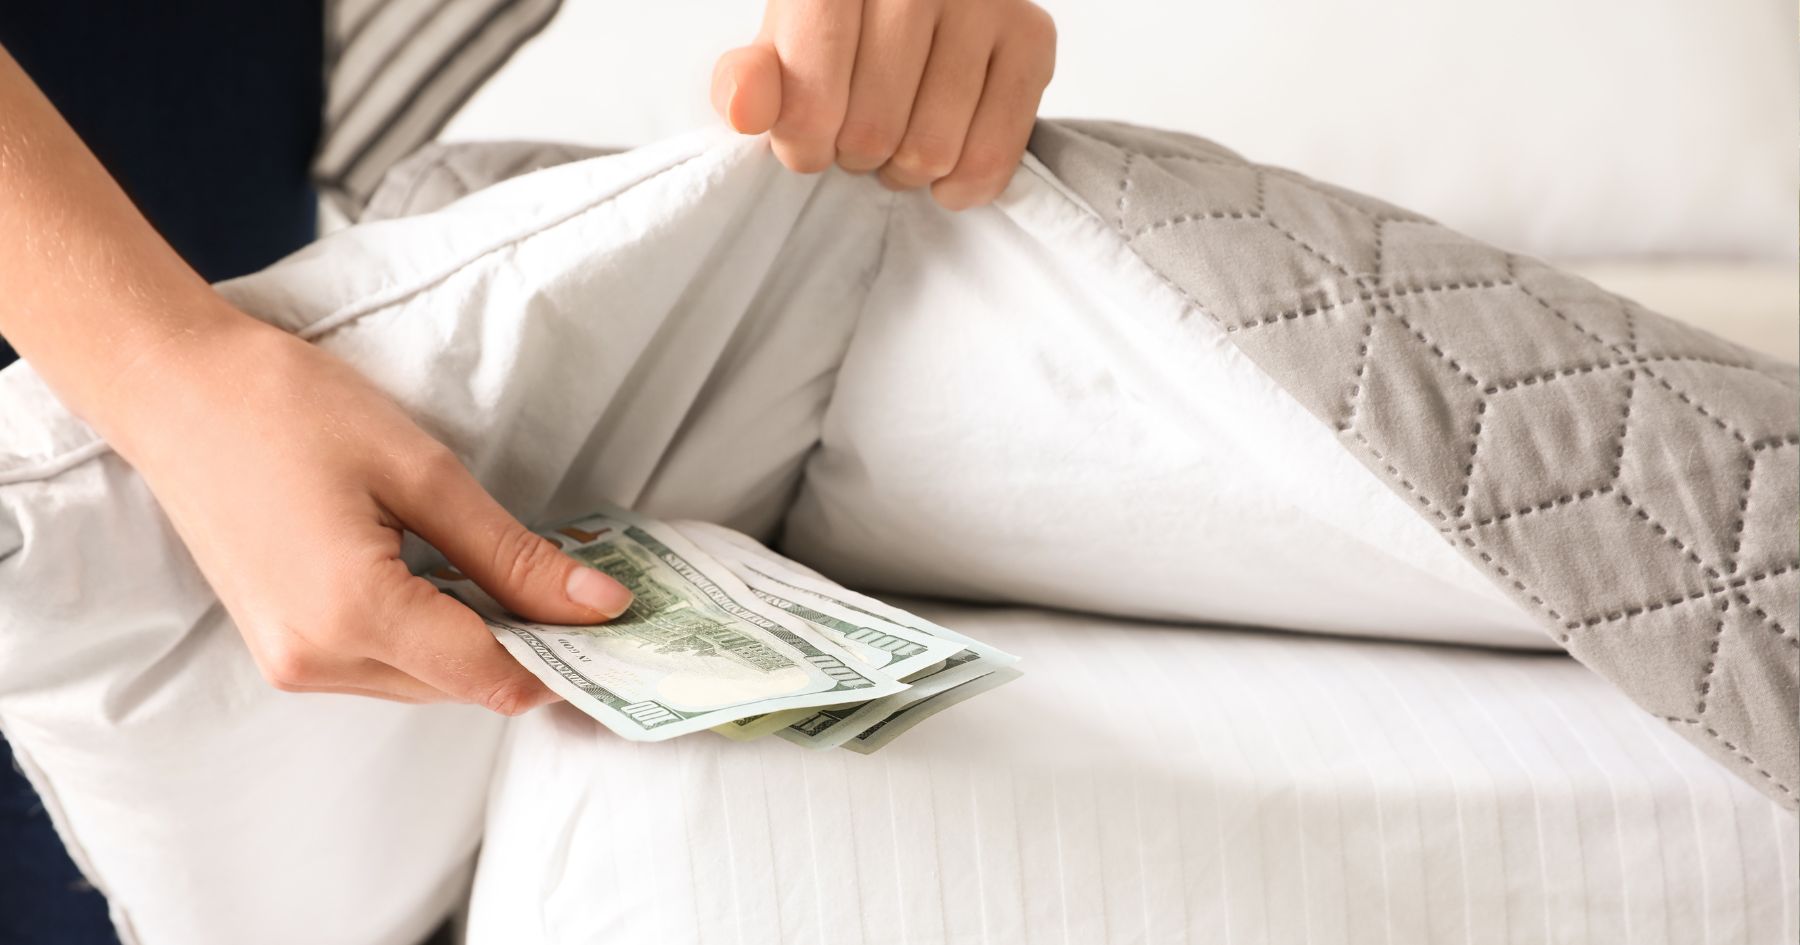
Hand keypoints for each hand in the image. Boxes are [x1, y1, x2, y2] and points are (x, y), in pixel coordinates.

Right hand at [107, 314, 632, 712]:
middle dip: (531, 648)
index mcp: (352, 615)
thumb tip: (600, 606)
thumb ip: (513, 555)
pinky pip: (385, 665)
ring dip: (481, 643)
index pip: (493, 675)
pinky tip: (455, 580)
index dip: (568, 660)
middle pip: (464, 686)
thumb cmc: (290, 408)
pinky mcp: (282, 650)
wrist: (175, 390)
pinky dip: (432, 636)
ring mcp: (291, 662)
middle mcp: (317, 660)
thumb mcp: (423, 471)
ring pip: (426, 681)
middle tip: (586, 592)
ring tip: (521, 576)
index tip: (622, 627)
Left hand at [712, 0, 1055, 209]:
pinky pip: (992, 154)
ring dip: (906, 170)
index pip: (812, 99)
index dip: (804, 144)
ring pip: (932, 150)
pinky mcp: (1032, 36)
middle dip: (856, 155)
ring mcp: (985, 1)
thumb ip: (753, 78)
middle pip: (873, 131)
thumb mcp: (785, 43)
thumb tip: (743, 109)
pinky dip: (961, 184)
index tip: (808, 137)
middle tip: (859, 134)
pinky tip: (943, 165)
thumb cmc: (843, 27)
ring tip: (899, 137)